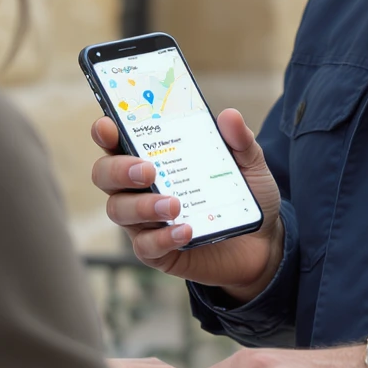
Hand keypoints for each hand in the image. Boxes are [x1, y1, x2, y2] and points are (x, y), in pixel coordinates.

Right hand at [92, 108, 282, 302]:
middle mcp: (141, 187)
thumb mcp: (248, 164)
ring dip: (142, 206)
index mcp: (155, 157)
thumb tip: (230, 115)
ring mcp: (146, 221)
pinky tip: (184, 231)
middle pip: (105, 175)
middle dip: (118, 170)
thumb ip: (239, 140)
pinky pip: (145, 247)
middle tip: (147, 171)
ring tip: (173, 204)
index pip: (117, 142)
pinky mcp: (158, 252)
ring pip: (119, 210)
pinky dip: (162, 238)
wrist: (262, 242)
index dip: (106, 133)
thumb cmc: (242, 194)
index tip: (107, 126)